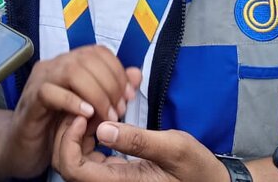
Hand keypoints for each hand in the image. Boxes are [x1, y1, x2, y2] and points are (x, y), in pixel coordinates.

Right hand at [2, 46, 141, 177]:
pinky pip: (51, 92)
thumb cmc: (57, 126)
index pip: (98, 52)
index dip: (118, 71)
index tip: (128, 96)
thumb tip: (136, 74)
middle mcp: (54, 65)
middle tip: (119, 109)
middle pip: (88, 59)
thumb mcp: (92, 108)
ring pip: (72, 71)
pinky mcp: (30, 100)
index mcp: (69, 63)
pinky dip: (73, 102)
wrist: (23, 148)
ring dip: (96, 93)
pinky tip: (87, 116)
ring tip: (107, 115)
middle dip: (110, 84)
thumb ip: (113, 89)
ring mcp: (40, 80)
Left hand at [52, 115, 227, 181]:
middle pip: (67, 163)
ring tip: (99, 106)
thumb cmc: (195, 168)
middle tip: (87, 104)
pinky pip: (91, 153)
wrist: (210, 181)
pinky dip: (91, 131)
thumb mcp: (173, 148)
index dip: (69, 140)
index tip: (85, 114)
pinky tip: (106, 114)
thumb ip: (138, 140)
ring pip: (76, 156)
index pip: (73, 169)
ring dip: (79, 129)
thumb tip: (102, 129)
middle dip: (69, 131)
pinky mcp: (116, 170)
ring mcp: (111, 178)